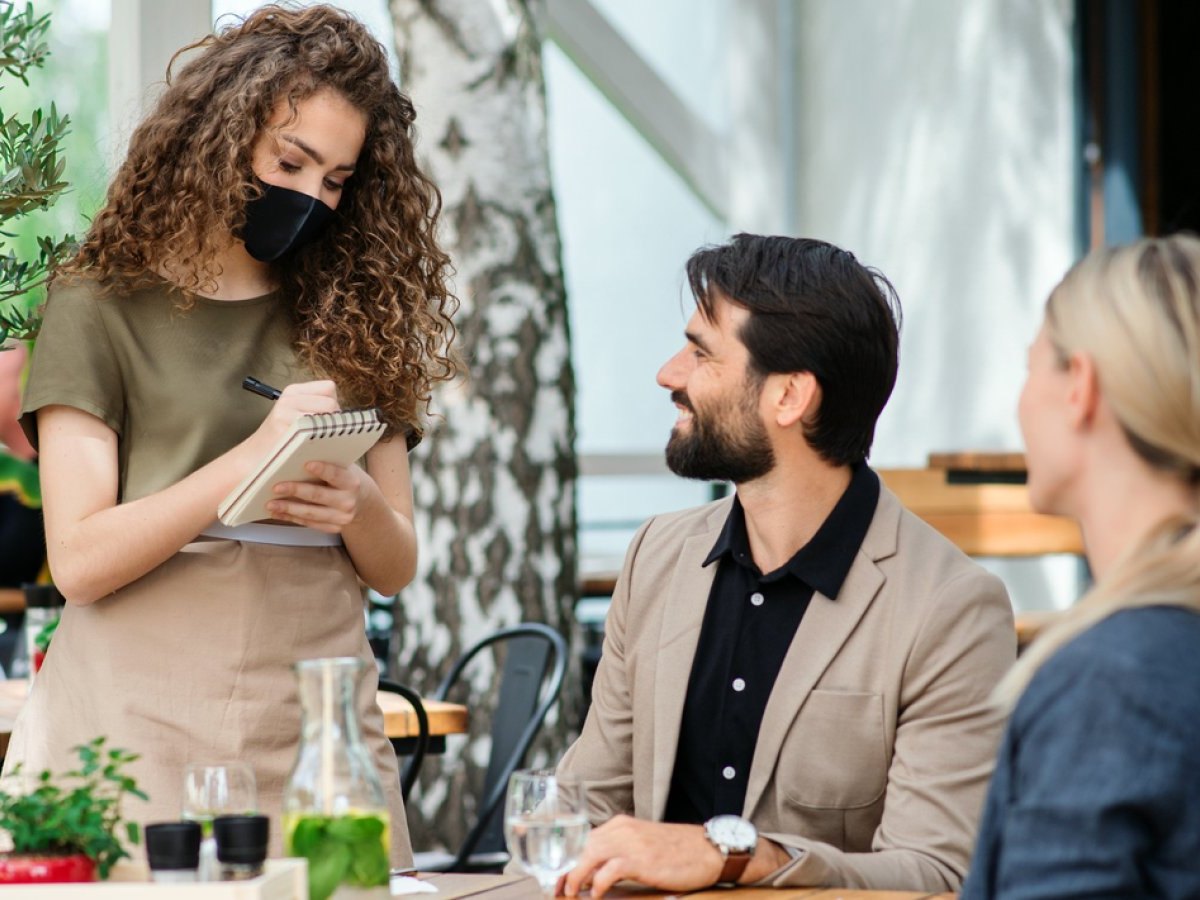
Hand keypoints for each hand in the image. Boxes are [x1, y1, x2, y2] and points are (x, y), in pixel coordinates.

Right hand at [249, 380, 340, 451]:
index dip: (332, 405)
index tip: (326, 420)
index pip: (328, 388)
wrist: (253, 459)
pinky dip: (321, 439)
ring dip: (329, 430)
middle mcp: (289, 398)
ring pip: (326, 416)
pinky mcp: (284, 427)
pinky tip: (315, 448)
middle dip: (334, 420)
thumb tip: (347, 415)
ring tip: (319, 441)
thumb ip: (316, 408)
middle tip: (324, 435)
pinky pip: (316, 430)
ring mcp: (286, 412)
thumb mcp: (295, 416)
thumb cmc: (282, 441)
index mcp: (294, 392)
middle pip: (331, 403)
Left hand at [265, 460, 371, 533]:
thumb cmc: (346, 478)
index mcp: (352, 483)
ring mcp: (341, 518)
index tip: (306, 464)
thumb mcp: (344, 468)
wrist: (362, 501)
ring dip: (289, 508)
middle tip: (276, 487)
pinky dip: (291, 518)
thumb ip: (328, 463)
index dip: (323, 470)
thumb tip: (298, 454)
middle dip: (296, 491)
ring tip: (270, 504)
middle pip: (318, 496)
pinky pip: (309, 524)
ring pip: (311, 513)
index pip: (336, 475)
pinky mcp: (332, 528)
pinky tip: (277, 513)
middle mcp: (348, 502)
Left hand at [559, 816, 722, 897]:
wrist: (708, 849)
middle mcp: (621, 829)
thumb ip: (619, 852)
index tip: (558, 879)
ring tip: (569, 893)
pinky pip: (609, 871)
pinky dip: (597, 884)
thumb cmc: (676, 851)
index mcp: (620, 825)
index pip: (584, 840)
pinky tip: (595, 895)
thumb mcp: (642, 845)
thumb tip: (594, 873)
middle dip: (565, 870)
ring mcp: (631, 843)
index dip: (568, 860)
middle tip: (557, 890)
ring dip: (575, 877)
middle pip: (581, 847)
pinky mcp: (641, 859)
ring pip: (589, 856)